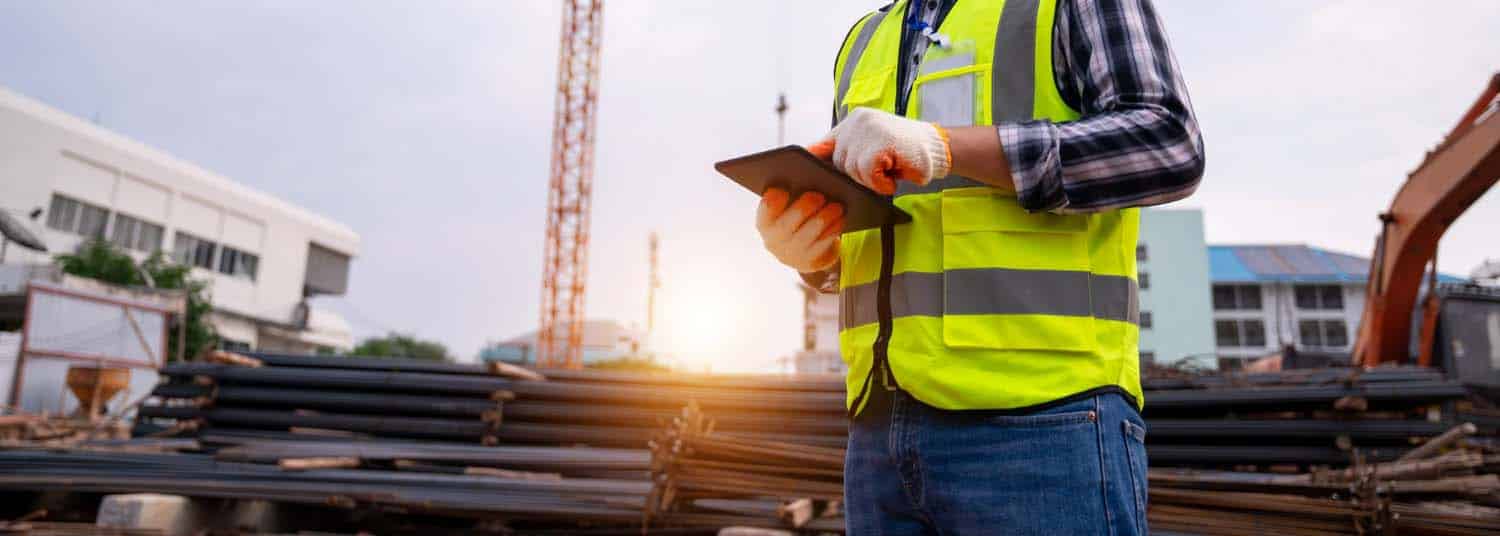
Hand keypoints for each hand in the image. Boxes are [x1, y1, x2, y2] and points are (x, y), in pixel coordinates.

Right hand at [756, 188, 843, 272]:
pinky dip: (832, 230)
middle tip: (819, 196)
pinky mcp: (810, 261)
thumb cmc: (794, 220)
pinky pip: (822, 244)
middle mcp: (774, 240)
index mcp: (765, 222)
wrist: (799, 252)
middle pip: (787, 224)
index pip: (766, 209)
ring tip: (836, 207)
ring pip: (808, 235)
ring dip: (823, 219)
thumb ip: (791, 196)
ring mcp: (792, 253)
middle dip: (803, 209)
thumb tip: (809, 181)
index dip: (772, 200)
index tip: (783, 190)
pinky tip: (840, 220)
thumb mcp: (787, 210)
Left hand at [806, 107, 951, 194]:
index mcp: (854, 121)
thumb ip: (846, 151)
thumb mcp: (871, 147)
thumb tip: (812, 156)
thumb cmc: (904, 153)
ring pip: (852, 169)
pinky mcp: (881, 143)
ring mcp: (870, 130)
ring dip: (872, 179)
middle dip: (858, 175)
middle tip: (881, 170)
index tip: (803, 166)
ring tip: (890, 170)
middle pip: (839, 162)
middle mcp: (858, 121)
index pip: (825, 142)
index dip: (815, 157)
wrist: (939, 149)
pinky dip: (881, 182)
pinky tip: (894, 175)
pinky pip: (868, 174)